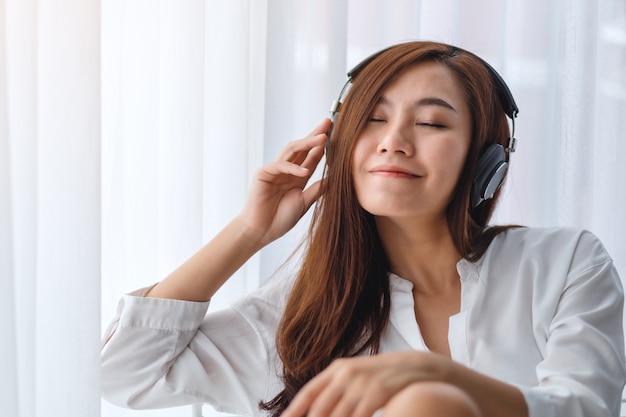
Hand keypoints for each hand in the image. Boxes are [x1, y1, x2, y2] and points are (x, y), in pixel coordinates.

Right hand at [238, 119, 330, 246]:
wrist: (262, 231)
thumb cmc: (280, 219)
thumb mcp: (305, 202)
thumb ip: (317, 189)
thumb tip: (335, 178)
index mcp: (297, 176)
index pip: (311, 156)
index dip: (322, 145)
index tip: (335, 133)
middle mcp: (286, 170)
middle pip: (302, 147)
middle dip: (315, 135)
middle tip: (328, 123)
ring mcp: (274, 170)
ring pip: (291, 151)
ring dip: (307, 143)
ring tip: (322, 138)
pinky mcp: (263, 174)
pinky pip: (280, 165)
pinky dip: (292, 167)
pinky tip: (304, 171)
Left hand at [281, 351, 449, 416]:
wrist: (413, 367)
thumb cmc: (379, 376)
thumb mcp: (354, 375)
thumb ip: (334, 388)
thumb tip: (313, 409)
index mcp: (336, 369)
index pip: (309, 392)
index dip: (294, 410)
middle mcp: (345, 374)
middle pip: (320, 408)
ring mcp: (361, 383)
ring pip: (338, 416)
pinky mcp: (377, 392)